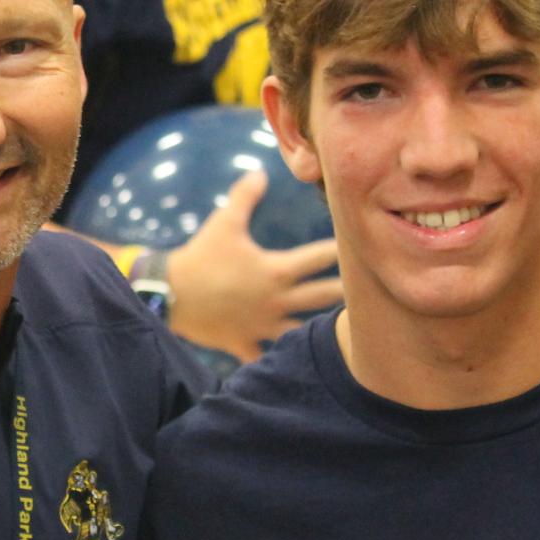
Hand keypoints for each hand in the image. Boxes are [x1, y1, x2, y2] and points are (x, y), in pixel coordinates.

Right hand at [166, 170, 341, 362]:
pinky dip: (274, 361)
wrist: (170, 293)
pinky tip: (288, 366)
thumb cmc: (201, 256)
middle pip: (320, 297)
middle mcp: (276, 300)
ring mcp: (261, 326)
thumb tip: (259, 172)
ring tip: (339, 331)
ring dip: (318, 329)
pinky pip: (263, 356)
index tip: (358, 246)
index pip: (317, 258)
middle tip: (370, 292)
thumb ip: (245, 196)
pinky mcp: (243, 341)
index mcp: (275, 270)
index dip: (339, 250)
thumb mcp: (224, 222)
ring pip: (299, 331)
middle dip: (343, 293)